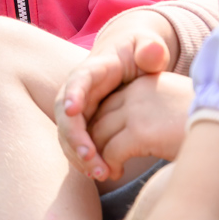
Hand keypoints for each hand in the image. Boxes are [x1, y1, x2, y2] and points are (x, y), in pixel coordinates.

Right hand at [58, 11, 175, 180]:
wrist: (129, 61)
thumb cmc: (139, 53)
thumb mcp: (147, 46)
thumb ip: (150, 49)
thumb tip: (152, 53)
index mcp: (94, 70)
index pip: (78, 80)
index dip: (73, 94)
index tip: (72, 110)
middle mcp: (78, 91)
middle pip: (66, 115)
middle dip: (75, 137)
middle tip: (91, 157)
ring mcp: (78, 110)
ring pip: (68, 135)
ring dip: (79, 155)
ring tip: (101, 173)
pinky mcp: (83, 125)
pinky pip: (77, 145)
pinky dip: (85, 161)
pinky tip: (101, 174)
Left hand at [88, 71, 193, 173]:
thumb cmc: (210, 122)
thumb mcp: (175, 105)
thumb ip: (153, 109)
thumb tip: (142, 129)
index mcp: (144, 82)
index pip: (108, 102)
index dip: (102, 125)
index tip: (103, 143)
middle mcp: (137, 92)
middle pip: (99, 117)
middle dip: (94, 140)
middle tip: (97, 160)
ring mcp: (137, 110)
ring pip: (99, 134)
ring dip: (98, 154)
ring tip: (105, 169)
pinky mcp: (140, 131)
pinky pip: (110, 150)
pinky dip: (109, 164)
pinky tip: (115, 173)